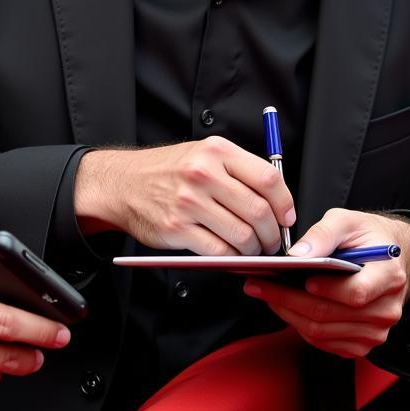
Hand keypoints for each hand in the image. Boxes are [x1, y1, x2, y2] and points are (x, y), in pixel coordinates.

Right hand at [74, 137, 294, 255]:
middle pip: (258, 211)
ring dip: (254, 249)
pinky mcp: (177, 228)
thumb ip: (237, 171)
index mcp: (215, 151)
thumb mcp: (201, 154)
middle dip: (273, 234)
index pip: (268, 178)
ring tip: (252, 249)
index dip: (285, 203)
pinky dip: (232, 259)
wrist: (122, 184)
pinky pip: (219, 251)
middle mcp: (203, 173)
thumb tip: (276, 201)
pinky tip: (231, 255)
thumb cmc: (166, 171)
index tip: (287, 217)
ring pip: (242, 235)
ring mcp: (189, 202)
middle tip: (273, 241)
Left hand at [242, 209, 409, 357]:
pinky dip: (298, 325)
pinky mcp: (361, 343)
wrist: (387, 258)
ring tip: (263, 293)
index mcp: (388, 276)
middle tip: (257, 284)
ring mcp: (374, 331)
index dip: (325, 289)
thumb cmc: (367, 237)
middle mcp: (385, 309)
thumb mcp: (347, 221)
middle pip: (331, 315)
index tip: (300, 279)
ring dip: (287, 313)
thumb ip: (323, 234)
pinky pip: (324, 342)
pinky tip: (282, 306)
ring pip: (322, 332)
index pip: (356, 293)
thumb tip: (298, 255)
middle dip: (288, 299)